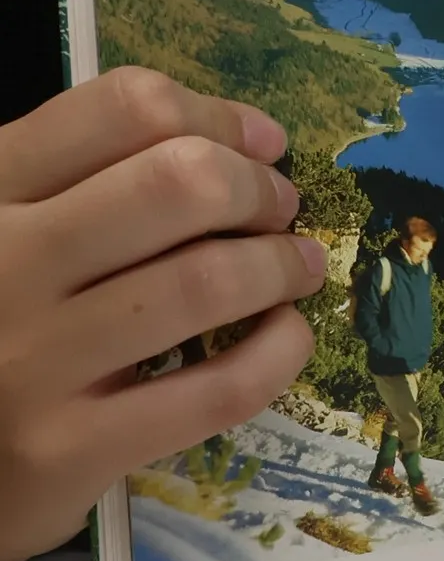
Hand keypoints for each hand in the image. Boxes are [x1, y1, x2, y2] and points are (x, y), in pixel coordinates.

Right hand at [0, 68, 325, 560]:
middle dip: (259, 190)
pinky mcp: (66, 451)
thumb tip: (244, 141)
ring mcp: (31, 361)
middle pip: (180, 183)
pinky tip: (283, 337)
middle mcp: (2, 262)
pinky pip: (217, 389)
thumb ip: (86, 177)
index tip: (263, 147)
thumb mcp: (4, 228)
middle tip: (280, 212)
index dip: (220, 119)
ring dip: (281, 267)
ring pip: (206, 281)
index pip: (125, 108)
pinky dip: (279, 352)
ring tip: (297, 269)